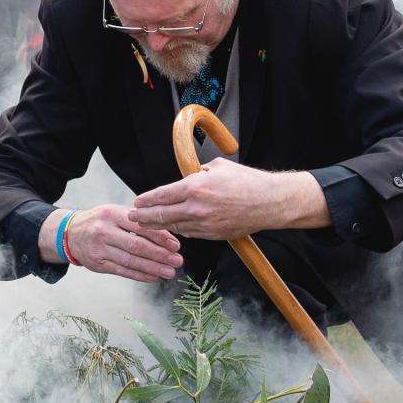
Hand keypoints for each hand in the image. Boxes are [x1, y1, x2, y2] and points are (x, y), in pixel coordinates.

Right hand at [41, 203, 182, 283]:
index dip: (160, 237)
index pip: (140, 226)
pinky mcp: (97, 264)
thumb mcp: (114, 212)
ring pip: (131, 261)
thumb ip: (135, 221)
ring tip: (169, 272)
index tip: (175, 245)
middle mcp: (104, 231)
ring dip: (153, 268)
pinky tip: (153, 277)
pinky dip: (140, 275)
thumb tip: (165, 235)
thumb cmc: (99, 221)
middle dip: (160, 255)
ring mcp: (99, 249)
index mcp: (112, 214)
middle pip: (137, 246)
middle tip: (177, 261)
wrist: (70, 233)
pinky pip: (122, 271)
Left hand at [130, 162, 326, 239]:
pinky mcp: (213, 235)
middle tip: (132, 217)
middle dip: (143, 217)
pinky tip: (172, 227)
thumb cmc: (246, 181)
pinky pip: (190, 233)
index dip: (146, 200)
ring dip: (158, 226)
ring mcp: (205, 224)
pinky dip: (179, 230)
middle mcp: (197, 207)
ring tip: (146, 224)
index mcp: (195, 187)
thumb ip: (197, 174)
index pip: (162, 195)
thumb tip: (184, 179)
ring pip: (174, 226)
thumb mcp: (217, 167)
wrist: (270, 202)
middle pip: (161, 214)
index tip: (136, 202)